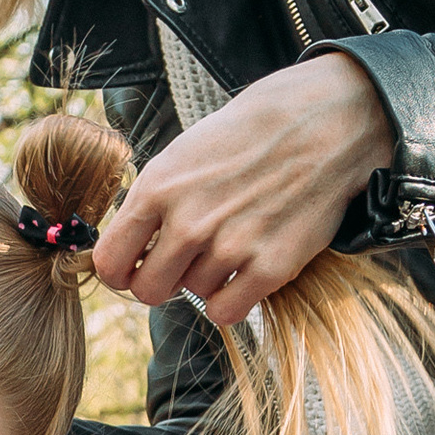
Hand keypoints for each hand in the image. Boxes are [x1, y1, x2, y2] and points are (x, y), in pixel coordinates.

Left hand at [90, 53, 395, 327]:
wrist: (324, 122)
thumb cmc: (251, 134)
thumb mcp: (185, 152)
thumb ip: (154, 200)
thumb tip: (131, 245)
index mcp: (158, 188)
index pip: (110, 262)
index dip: (120, 271)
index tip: (134, 268)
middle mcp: (188, 222)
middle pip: (147, 290)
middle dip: (160, 282)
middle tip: (182, 263)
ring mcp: (229, 247)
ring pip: (193, 295)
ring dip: (207, 278)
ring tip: (232, 243)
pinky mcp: (270, 267)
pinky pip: (227, 311)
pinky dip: (231, 300)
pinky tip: (243, 273)